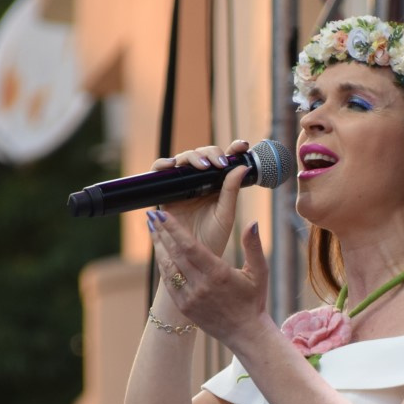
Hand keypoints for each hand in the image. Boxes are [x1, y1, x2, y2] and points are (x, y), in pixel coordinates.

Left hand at [148, 209, 274, 352]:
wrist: (245, 332)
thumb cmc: (254, 300)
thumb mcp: (259, 272)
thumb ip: (253, 246)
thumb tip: (252, 223)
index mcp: (218, 274)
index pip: (190, 246)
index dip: (174, 229)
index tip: (163, 214)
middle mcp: (201, 285)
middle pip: (174, 254)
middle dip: (162, 233)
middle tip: (152, 214)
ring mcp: (190, 297)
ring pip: (168, 268)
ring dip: (158, 247)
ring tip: (152, 230)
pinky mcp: (184, 307)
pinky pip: (168, 283)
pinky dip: (163, 266)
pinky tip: (160, 253)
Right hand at [149, 139, 251, 257]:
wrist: (193, 258)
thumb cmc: (212, 238)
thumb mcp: (226, 214)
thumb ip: (231, 191)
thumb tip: (242, 167)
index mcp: (218, 185)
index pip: (225, 161)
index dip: (233, 149)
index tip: (242, 145)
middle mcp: (200, 181)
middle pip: (203, 155)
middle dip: (212, 153)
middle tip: (220, 163)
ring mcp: (182, 185)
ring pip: (184, 159)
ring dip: (192, 157)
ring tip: (203, 166)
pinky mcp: (166, 192)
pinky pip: (160, 172)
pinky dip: (163, 164)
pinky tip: (172, 164)